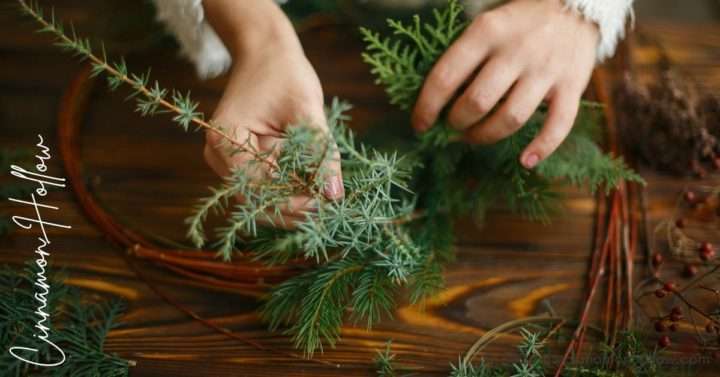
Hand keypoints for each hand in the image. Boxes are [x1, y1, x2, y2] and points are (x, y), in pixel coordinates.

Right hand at [203, 0, 342, 225]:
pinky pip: (265, 185)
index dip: (289, 202)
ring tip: (325, 198)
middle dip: (293, 207)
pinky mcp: (241, 161)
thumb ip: (321, 153)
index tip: (323, 201)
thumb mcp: (307, 111)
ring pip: (261, 198)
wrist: (266, 52)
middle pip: (256, 200)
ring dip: (292, 202)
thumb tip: (335, 194)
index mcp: (225, 139)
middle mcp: (219, 155)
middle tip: (329, 206)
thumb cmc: (284, 73)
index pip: (255, 188)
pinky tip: (314, 188)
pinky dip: (289, 189)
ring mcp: (227, 160)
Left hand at [411, 0, 598, 168]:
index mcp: (486, 31)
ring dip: (485, 136)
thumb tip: (436, 101)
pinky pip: (558, 124)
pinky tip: (525, 161)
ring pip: (511, 118)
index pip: (446, 77)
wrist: (575, 5)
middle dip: (456, 123)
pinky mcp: (572, 85)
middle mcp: (516, 50)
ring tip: (474, 137)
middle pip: (477, 102)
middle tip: (452, 126)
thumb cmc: (519, 22)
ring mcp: (546, 70)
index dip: (427, 107)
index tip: (419, 125)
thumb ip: (465, 57)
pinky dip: (542, 148)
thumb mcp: (486, 25)